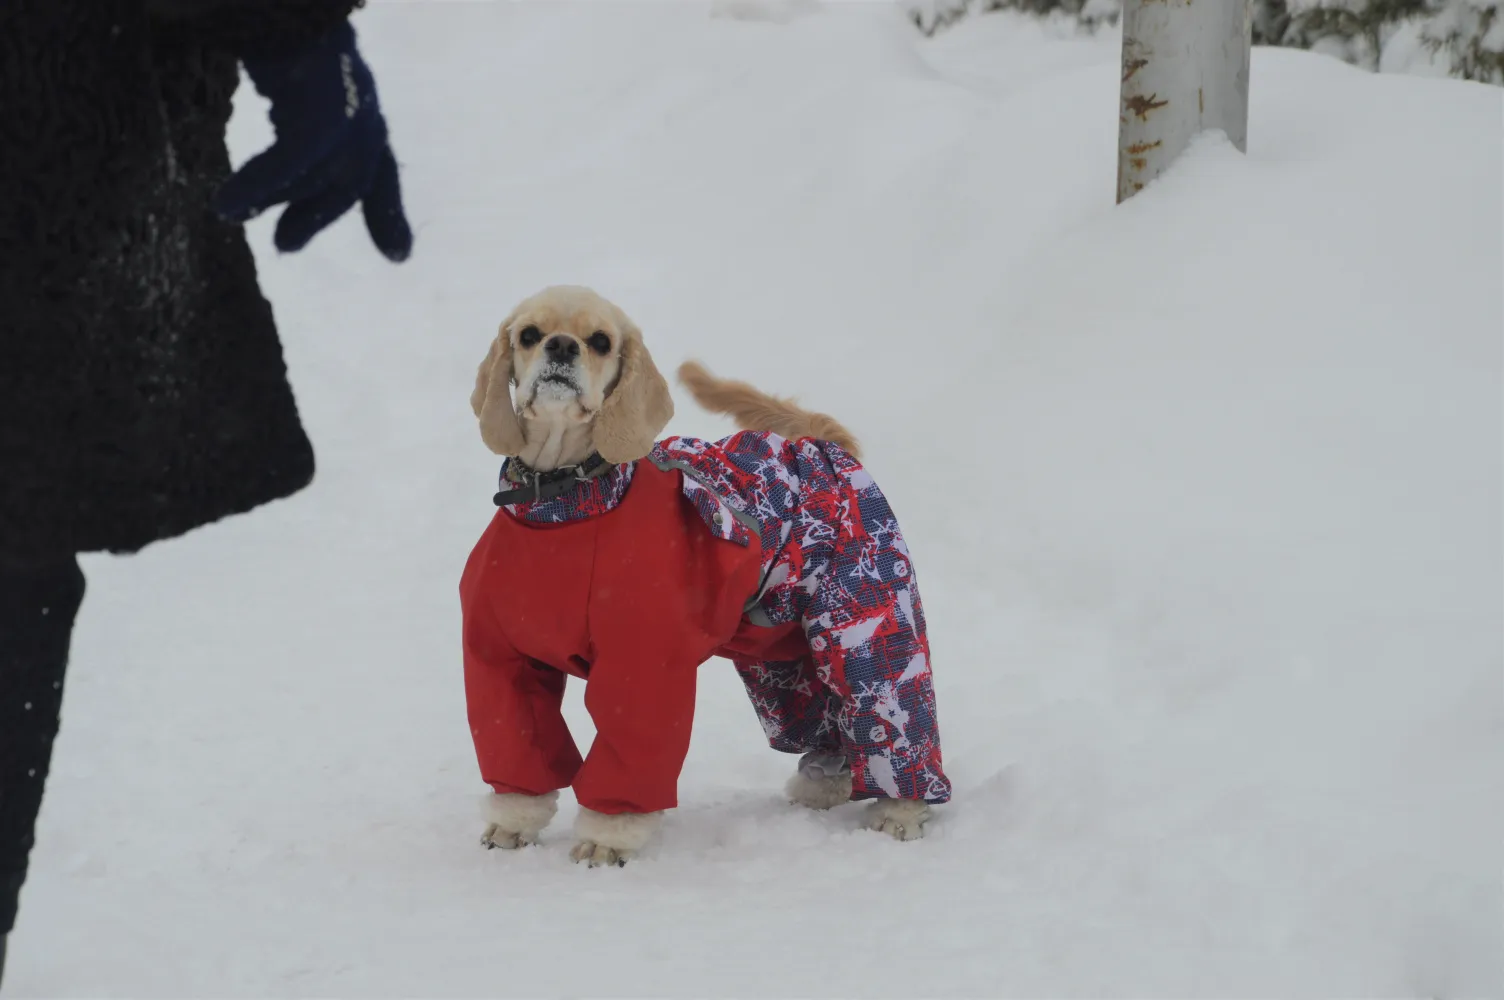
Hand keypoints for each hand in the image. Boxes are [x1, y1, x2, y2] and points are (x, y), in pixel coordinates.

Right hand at [215, 21, 412, 261]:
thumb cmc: (276, 18)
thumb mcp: (293, 67)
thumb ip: (295, 109)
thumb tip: (271, 151)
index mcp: (361, 96)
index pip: (381, 167)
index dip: (387, 212)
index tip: (400, 256)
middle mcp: (362, 101)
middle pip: (351, 176)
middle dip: (319, 213)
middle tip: (284, 245)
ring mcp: (347, 102)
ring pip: (317, 169)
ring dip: (274, 196)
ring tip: (231, 211)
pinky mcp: (321, 103)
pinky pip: (292, 159)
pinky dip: (258, 184)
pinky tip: (226, 204)